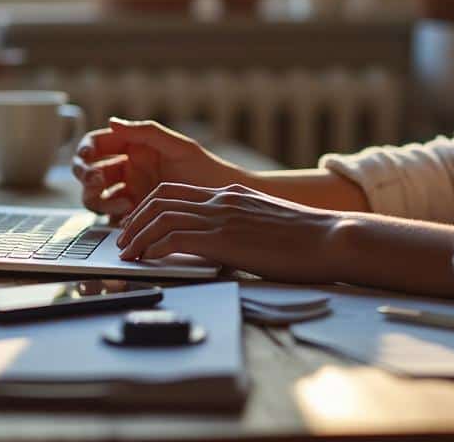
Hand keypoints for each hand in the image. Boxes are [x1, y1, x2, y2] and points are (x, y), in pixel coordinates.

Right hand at [71, 119, 242, 219]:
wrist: (221, 201)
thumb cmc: (205, 169)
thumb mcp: (177, 146)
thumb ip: (145, 132)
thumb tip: (111, 122)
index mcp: (133, 148)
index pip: (98, 144)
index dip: (86, 150)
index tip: (87, 156)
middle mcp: (127, 170)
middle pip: (89, 172)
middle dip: (87, 176)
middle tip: (98, 181)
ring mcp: (129, 193)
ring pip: (95, 196)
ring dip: (99, 199)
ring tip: (124, 203)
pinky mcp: (134, 215)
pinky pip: (110, 218)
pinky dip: (113, 217)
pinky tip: (129, 216)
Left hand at [114, 181, 346, 282]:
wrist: (331, 237)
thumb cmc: (307, 239)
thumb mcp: (266, 223)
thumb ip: (240, 226)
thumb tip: (222, 244)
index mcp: (230, 194)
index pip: (176, 192)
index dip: (149, 207)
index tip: (137, 224)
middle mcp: (221, 199)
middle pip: (160, 200)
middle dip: (135, 219)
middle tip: (122, 239)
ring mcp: (221, 217)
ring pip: (161, 217)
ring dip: (137, 235)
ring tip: (126, 253)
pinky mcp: (224, 238)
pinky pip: (174, 237)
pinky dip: (153, 247)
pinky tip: (146, 260)